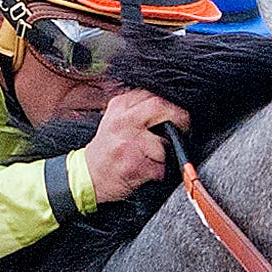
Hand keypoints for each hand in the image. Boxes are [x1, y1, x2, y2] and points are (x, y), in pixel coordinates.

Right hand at [82, 90, 188, 204]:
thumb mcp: (115, 120)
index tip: (177, 114)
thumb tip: (168, 105)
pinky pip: (160, 167)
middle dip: (179, 117)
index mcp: (119, 106)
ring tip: (152, 159)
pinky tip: (146, 171)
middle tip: (184, 128)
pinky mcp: (133, 164)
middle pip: (160, 106)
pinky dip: (159, 173)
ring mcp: (128, 143)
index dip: (171, 104)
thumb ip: (136, 109)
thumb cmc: (106, 151)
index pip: (153, 94)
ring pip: (164, 143)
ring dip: (165, 155)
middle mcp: (123, 121)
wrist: (87, 176)